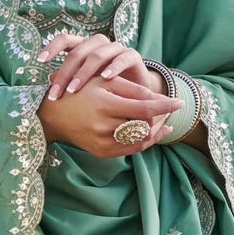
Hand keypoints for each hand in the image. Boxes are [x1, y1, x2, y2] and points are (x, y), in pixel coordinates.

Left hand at [38, 31, 161, 100]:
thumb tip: (47, 79)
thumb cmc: (106, 87)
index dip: (52, 47)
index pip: (65, 40)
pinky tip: (105, 78)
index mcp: (85, 47)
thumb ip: (69, 78)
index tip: (40, 61)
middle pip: (78, 51)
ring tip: (74, 89)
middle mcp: (99, 44)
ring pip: (97, 54)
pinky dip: (114, 67)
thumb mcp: (86, 84)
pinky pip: (122, 59)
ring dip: (84, 73)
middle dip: (65, 73)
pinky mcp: (132, 56)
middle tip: (55, 93)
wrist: (137, 92)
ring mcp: (116, 48)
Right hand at [38, 71, 181, 157]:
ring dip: (155, 131)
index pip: (144, 109)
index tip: (180, 101)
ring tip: (164, 120)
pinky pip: (131, 150)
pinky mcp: (102, 153)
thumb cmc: (80, 91)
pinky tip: (154, 133)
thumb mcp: (103, 82)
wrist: (53, 116)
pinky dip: (145, 142)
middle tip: (169, 108)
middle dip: (161, 118)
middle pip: (145, 126)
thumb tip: (159, 100)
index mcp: (105, 105)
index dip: (165, 106)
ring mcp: (102, 143)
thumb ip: (132, 89)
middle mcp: (104, 127)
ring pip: (140, 140)